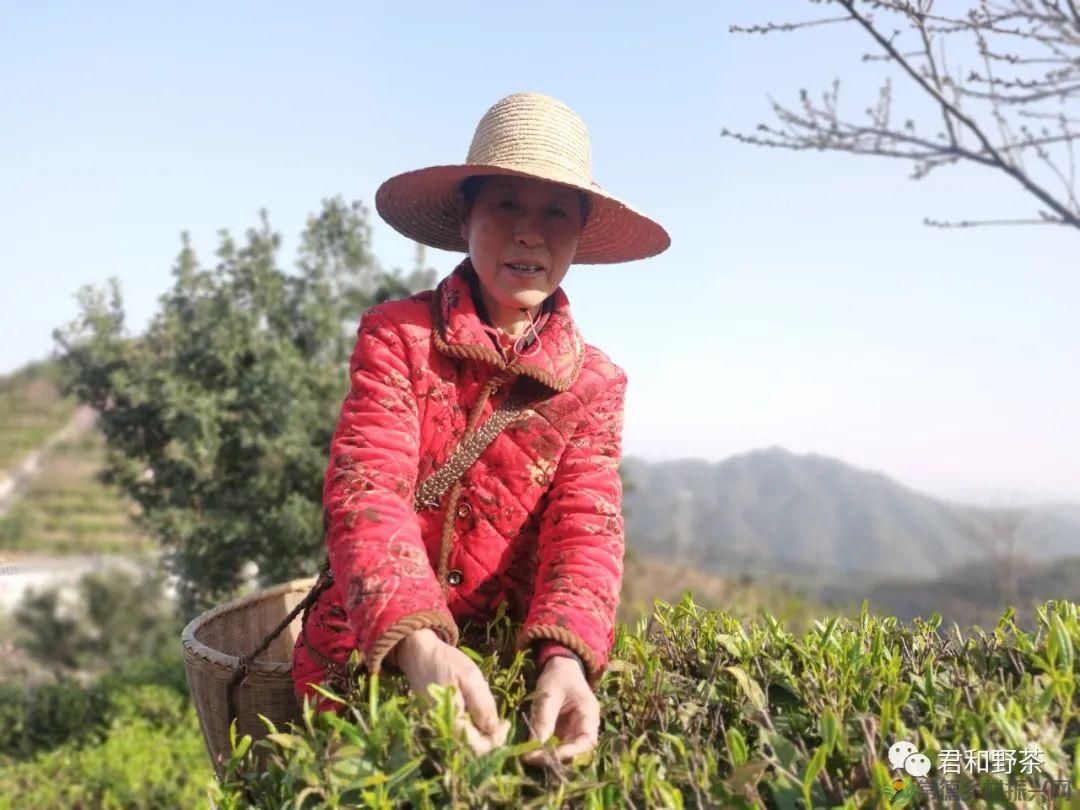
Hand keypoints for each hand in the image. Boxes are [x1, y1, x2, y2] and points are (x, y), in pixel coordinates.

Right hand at [394, 629, 509, 754]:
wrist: (419, 654)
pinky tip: (479, 714)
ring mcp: (438, 729)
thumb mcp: (470, 676)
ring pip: (467, 743)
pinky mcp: (438, 724)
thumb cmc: (446, 662)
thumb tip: (493, 729)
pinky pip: (459, 734)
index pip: (478, 749)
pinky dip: (473, 729)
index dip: (496, 740)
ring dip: (483, 734)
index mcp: (450, 722)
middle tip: (504, 721)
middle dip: (492, 738)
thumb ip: (482, 704)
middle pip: (472, 750)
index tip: (506, 722)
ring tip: (493, 717)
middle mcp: (441, 732)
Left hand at [522, 656, 598, 766]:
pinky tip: (529, 748)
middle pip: (575, 751)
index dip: (570, 752)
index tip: (548, 756)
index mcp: (589, 714)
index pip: (586, 742)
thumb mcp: (549, 695)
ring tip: (527, 754)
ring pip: (563, 750)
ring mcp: (573, 730)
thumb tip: (533, 749)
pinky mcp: (562, 731)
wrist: (559, 665)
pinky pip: (554, 744)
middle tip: (531, 757)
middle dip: (555, 757)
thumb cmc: (558, 676)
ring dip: (547, 754)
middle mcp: (584, 726)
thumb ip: (544, 720)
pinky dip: (542, 747)